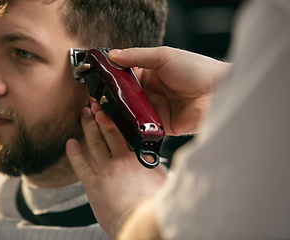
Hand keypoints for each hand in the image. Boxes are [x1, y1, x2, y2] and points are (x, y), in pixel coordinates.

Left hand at [66, 107, 167, 237]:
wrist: (141, 224)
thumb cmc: (154, 206)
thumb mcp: (164, 180)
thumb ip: (157, 166)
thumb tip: (159, 159)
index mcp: (140, 157)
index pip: (127, 131)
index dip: (119, 117)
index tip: (112, 106)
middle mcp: (122, 160)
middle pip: (109, 132)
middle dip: (101, 116)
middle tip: (94, 103)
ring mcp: (106, 171)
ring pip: (95, 144)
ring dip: (88, 127)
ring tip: (84, 114)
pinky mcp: (93, 185)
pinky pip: (81, 165)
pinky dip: (74, 153)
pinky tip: (70, 143)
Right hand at [96, 47, 230, 135]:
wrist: (219, 92)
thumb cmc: (197, 70)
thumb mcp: (163, 56)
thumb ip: (136, 56)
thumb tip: (113, 54)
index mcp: (152, 75)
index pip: (125, 78)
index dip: (111, 82)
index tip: (97, 83)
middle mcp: (152, 93)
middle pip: (125, 99)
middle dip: (109, 101)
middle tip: (95, 102)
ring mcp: (156, 110)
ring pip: (130, 115)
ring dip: (115, 115)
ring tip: (100, 113)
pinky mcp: (162, 127)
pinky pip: (142, 129)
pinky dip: (130, 128)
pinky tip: (118, 124)